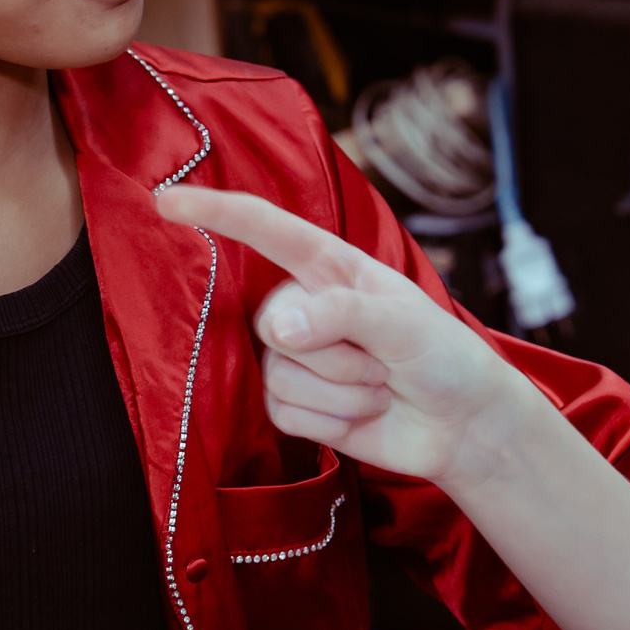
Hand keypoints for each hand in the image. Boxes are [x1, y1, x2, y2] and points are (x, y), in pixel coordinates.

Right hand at [153, 185, 542, 491]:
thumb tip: (276, 329)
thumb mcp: (405, 323)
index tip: (167, 201)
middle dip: (331, 353)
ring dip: (339, 392)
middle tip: (382, 362)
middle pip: (271, 322)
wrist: (462, 427)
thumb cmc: (443, 357)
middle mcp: (305, 306)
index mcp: (332, 267)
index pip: (265, 230)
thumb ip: (341, 314)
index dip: (215, 212)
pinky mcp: (293, 403)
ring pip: (277, 374)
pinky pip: (282, 412)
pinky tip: (362, 413)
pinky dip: (329, 420)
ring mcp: (296, 357)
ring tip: (379, 387)